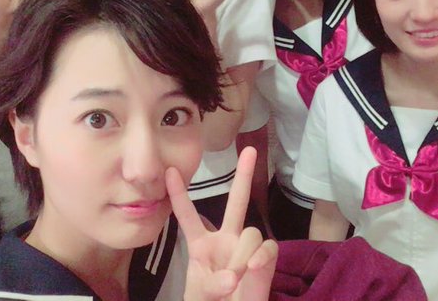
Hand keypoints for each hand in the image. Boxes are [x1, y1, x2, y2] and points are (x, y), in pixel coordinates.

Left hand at [166, 147, 277, 300]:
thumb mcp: (199, 297)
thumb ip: (211, 286)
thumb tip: (234, 277)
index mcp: (201, 245)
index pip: (188, 216)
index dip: (179, 195)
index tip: (168, 171)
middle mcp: (226, 239)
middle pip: (236, 202)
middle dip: (244, 176)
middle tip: (250, 150)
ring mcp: (246, 248)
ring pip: (251, 233)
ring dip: (242, 255)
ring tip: (237, 277)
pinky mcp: (265, 260)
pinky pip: (269, 247)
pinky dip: (262, 258)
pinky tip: (254, 269)